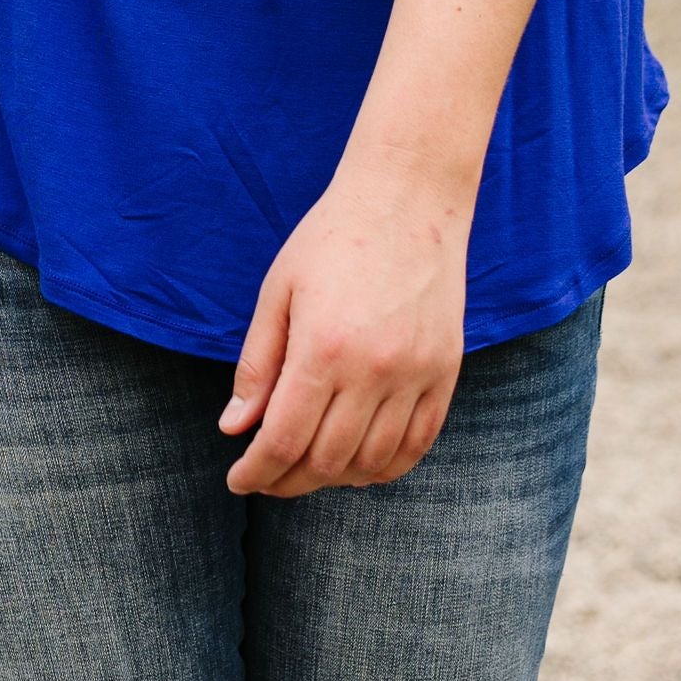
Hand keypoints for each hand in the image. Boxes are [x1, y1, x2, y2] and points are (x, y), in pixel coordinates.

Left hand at [218, 151, 470, 497]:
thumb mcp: (278, 292)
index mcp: (323, 348)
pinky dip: (386, 467)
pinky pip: (418, 444)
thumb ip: (257, 365)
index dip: (256, 472)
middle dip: (287, 481)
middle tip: (266, 477)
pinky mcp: (446, 371)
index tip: (238, 481)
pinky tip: (358, 465)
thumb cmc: (331, 239)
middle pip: (326, 461)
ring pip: (373, 462)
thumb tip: (235, 429)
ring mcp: (416, 374)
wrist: (407, 198)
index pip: (284, 441)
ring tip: (307, 470)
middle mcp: (373, 370)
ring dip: (334, 479)